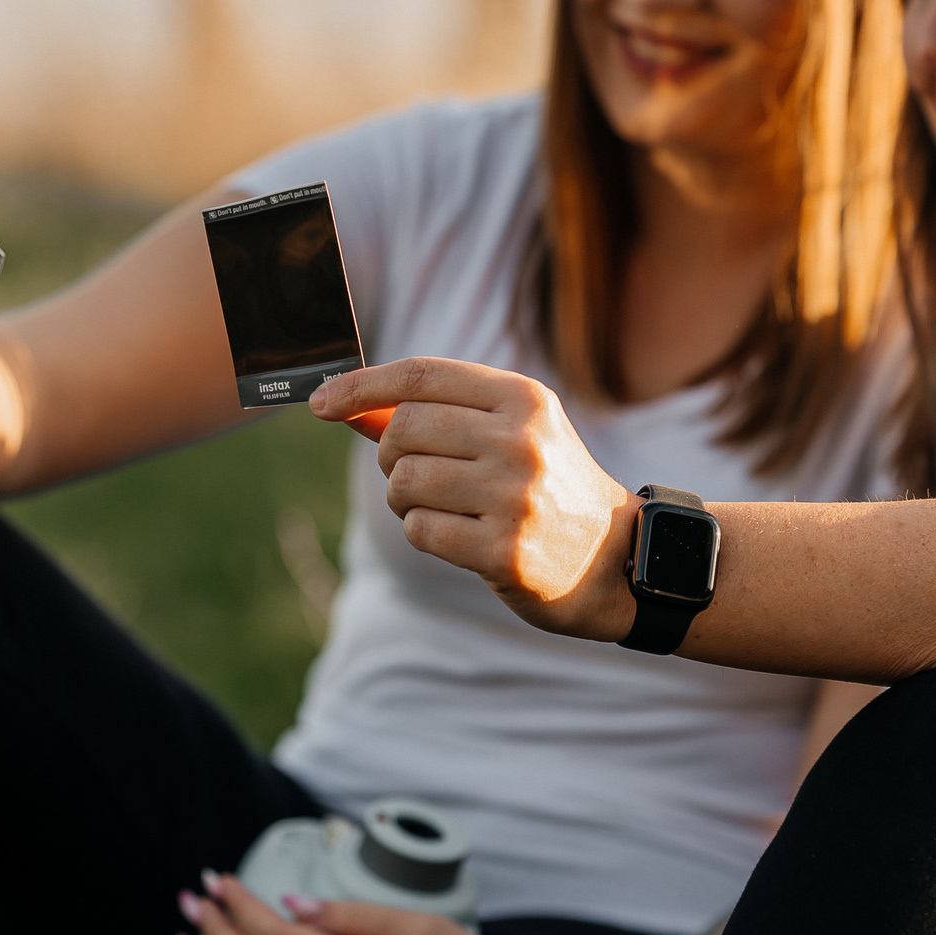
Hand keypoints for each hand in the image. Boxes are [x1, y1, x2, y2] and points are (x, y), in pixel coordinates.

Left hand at [310, 359, 640, 643]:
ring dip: (402, 498)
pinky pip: (420, 529)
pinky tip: (455, 534)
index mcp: (523, 399)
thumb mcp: (510, 433)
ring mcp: (514, 496)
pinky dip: (421, 531)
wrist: (615, 558)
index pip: (421, 376)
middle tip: (409, 472)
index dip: (361, 385)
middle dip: (389, 454)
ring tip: (434, 506)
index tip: (320, 402)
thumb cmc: (547, 487)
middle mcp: (520, 441)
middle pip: (403, 429)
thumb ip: (439, 415)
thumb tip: (350, 405)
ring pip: (405, 481)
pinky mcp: (504, 550)